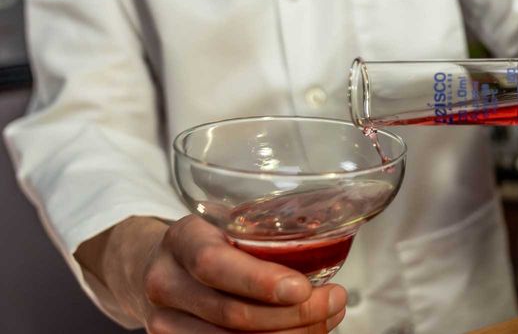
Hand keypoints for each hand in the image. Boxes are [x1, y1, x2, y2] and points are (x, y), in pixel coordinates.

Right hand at [78, 216, 346, 332]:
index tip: (302, 288)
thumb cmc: (205, 243)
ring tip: (327, 319)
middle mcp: (166, 282)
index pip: (214, 264)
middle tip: (334, 301)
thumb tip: (329, 245)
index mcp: (183, 239)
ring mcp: (164, 321)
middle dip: (293, 314)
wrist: (151, 266)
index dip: (260, 281)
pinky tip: (301, 333)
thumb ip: (261, 236)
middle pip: (232, 312)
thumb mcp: (223, 226)